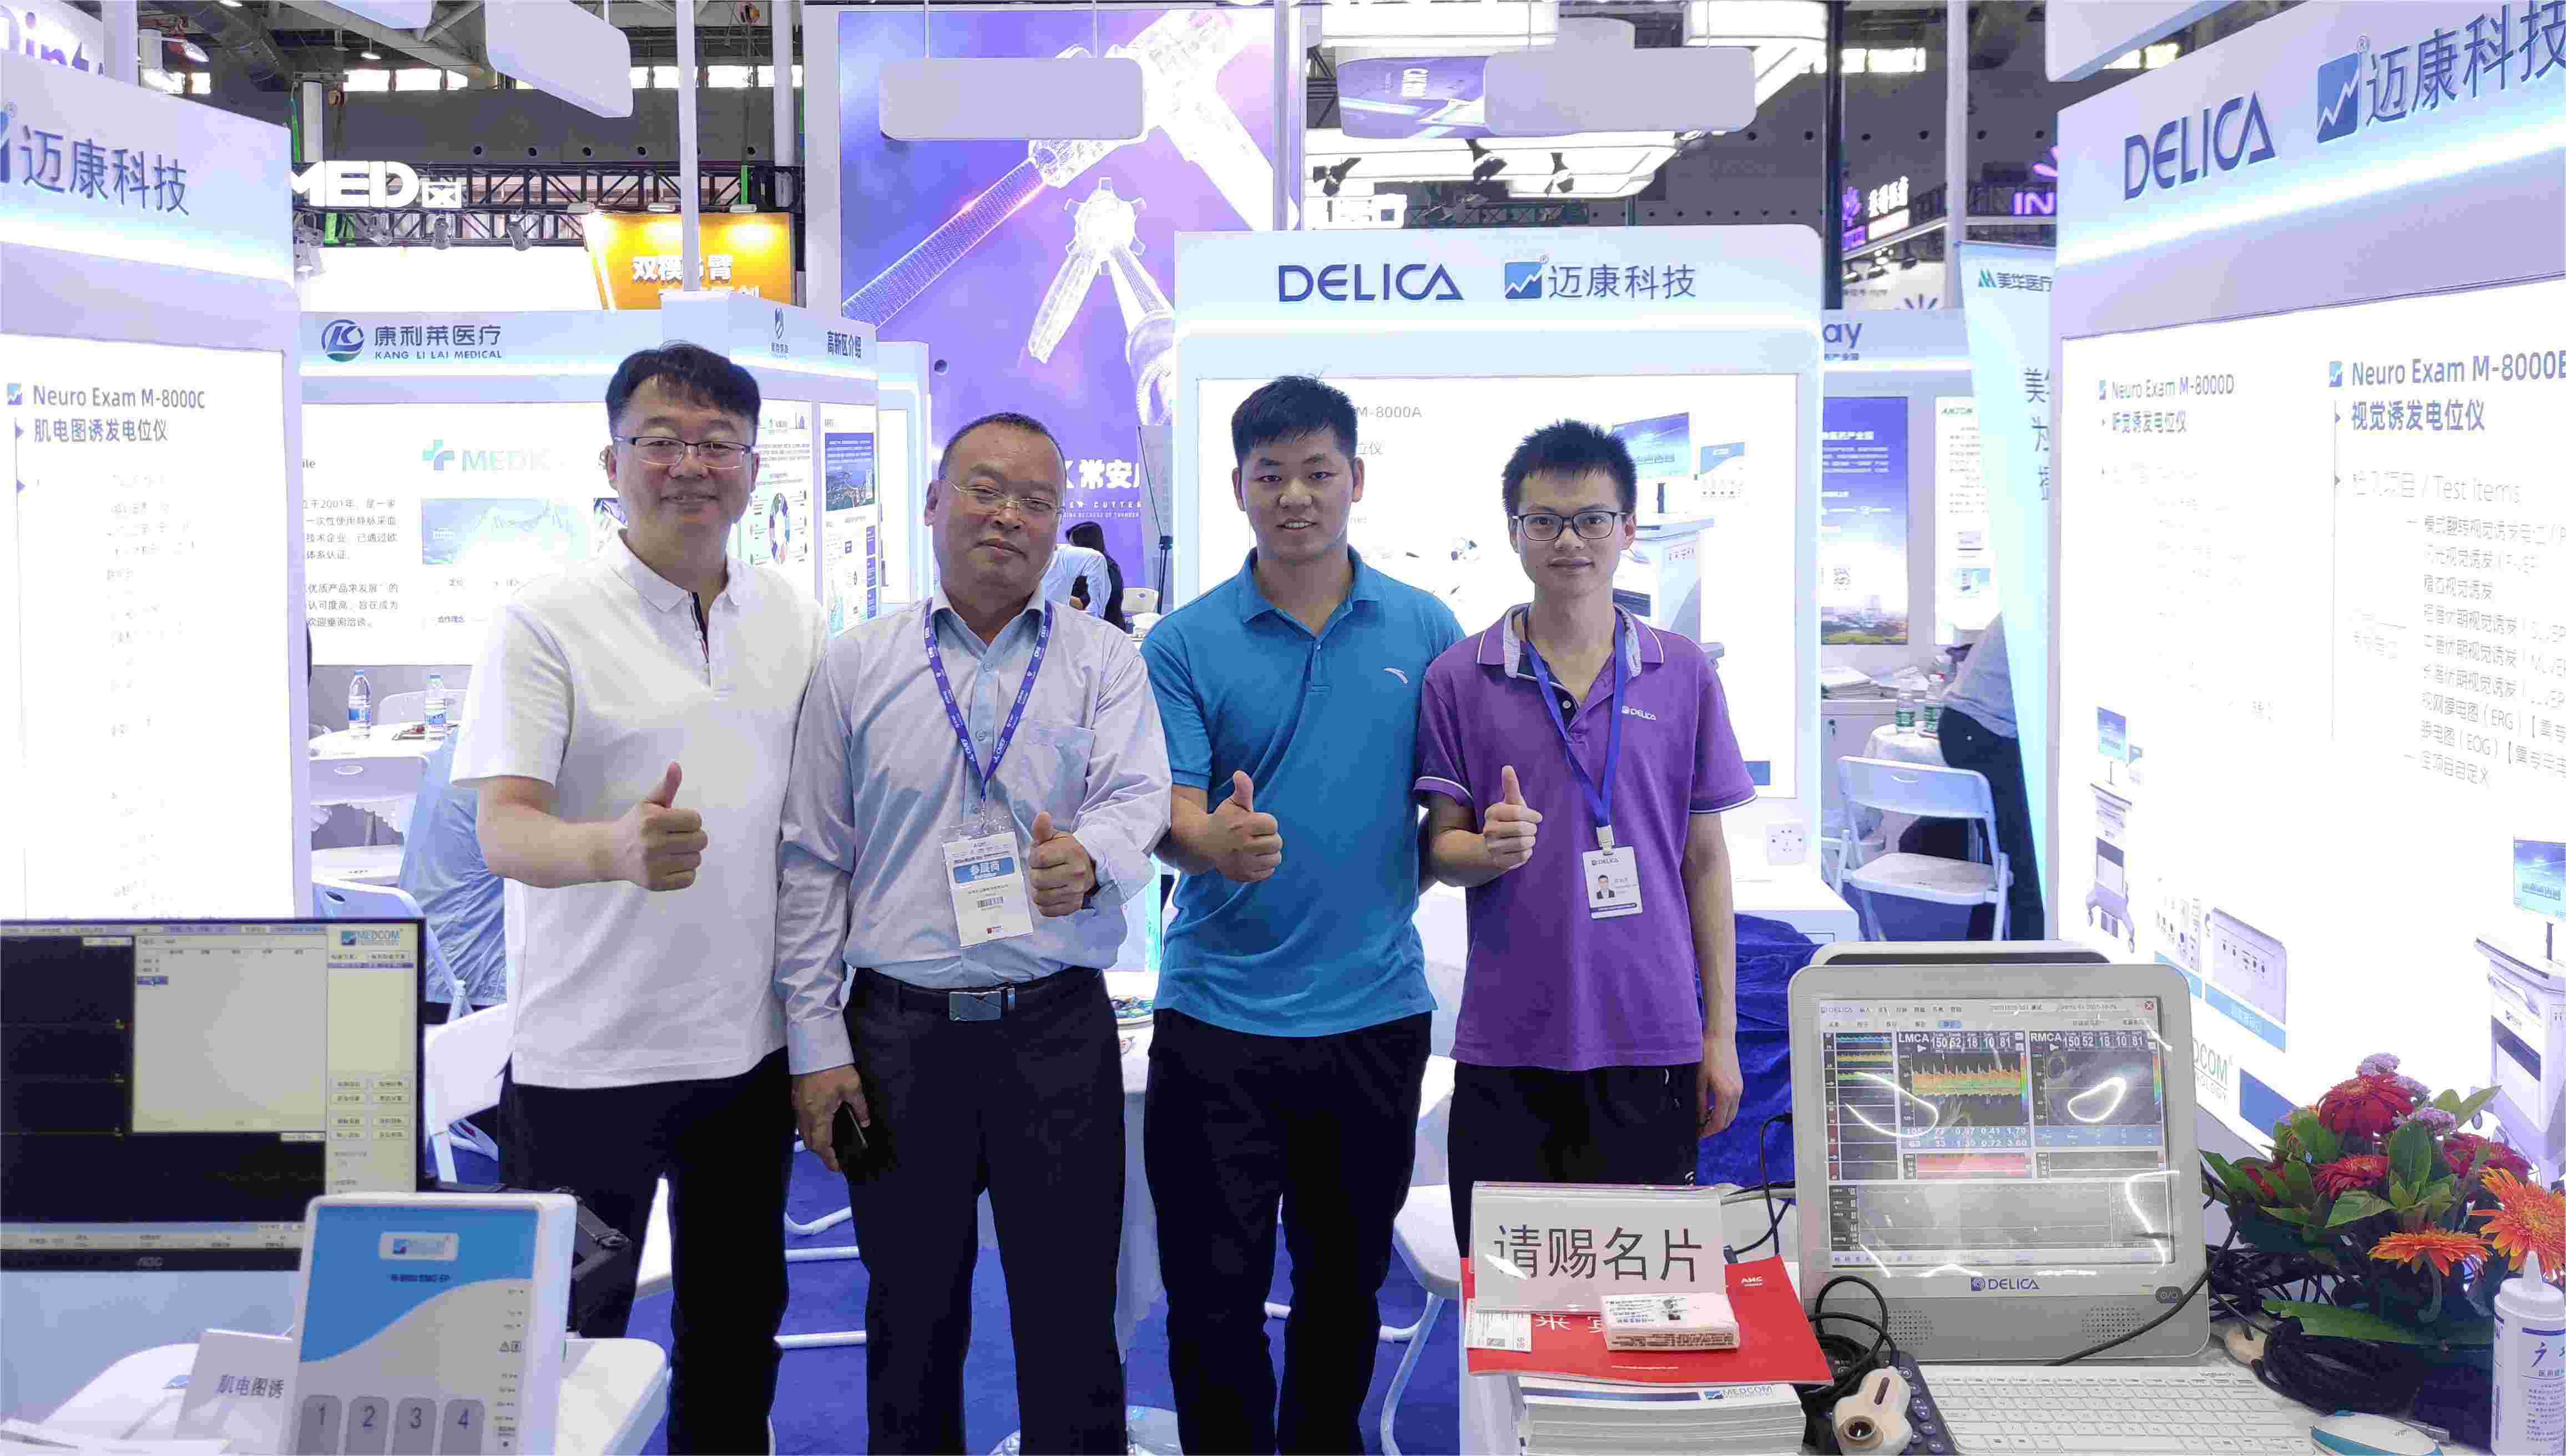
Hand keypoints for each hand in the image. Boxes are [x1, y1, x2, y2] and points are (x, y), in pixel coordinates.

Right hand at [607, 763, 707, 890]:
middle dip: (692, 837)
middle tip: (676, 837)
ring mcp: (653, 866)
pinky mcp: (655, 883)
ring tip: (671, 851)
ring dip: (688, 854)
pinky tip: (670, 864)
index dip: (689, 821)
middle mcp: (652, 843)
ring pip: (696, 859)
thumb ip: (666, 786)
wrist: (610, 852)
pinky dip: (685, 872)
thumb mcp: (649, 803)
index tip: (677, 823)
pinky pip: (689, 878)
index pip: (696, 820)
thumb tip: (676, 766)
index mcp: (652, 820)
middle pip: (700, 840)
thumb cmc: (635, 825)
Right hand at [792, 1065, 870, 1174]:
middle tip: (836, 1154)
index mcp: (818, 1115)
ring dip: (814, 1140)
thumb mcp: (853, 1087)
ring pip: (803, 1132)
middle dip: (822, 1152)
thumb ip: (860, 1107)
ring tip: (829, 1140)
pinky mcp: (795, 1097)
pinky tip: (821, 1123)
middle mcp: (804, 1114)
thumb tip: (865, 1122)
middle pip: (810, 1142)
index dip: (830, 1159)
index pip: (822, 1145)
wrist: (812, 1047)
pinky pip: (800, 1121)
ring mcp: (797, 1106)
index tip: (838, 1167)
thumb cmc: (833, 1067)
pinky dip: (809, 1128)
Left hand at [1028, 811, 1096, 917]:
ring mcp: (1076, 892)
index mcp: (1071, 853)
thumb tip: (1042, 816)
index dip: (1034, 858)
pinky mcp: (1073, 906)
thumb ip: (1043, 830)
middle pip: (1037, 880)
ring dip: (1038, 890)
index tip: (1040, 857)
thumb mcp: (1054, 838)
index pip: (1039, 858)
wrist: (1086, 867)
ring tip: (1046, 881)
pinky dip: (1044, 903)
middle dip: (1035, 874)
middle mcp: (1076, 874)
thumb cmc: (1064, 851)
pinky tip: (1050, 893)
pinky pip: (1046, 910)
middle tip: (1044, 870)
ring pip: (1040, 897)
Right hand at [1206, 770, 1282, 883]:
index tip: (1254, 823)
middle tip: (1255, 836)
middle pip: (1277, 843)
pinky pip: (1268, 872)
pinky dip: (1264, 866)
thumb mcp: (1233, 803)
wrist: (1205, 843)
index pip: (1273, 824)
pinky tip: (1252, 859)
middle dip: (1269, 838)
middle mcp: (1243, 846)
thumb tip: (1240, 773)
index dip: (1266, 823)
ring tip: (1256, 848)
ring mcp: (1243, 863)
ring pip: (1275, 859)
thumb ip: (1243, 789)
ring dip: (1269, 852)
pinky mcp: (1244, 876)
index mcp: (1242, 826)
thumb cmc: (1224, 820)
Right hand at [1480, 765, 1541, 873]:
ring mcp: (1493, 847)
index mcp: (1492, 812)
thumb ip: (1510, 786)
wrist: (1492, 847)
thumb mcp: (1511, 803)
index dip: (1532, 815)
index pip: (1518, 812)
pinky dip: (1528, 852)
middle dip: (1532, 829)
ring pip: (1523, 843)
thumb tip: (1507, 767)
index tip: (1537, 818)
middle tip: (1530, 829)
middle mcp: (1489, 829)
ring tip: (1526, 838)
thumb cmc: (1507, 821)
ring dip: (1531, 841)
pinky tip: (1523, 848)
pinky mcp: (1499, 862)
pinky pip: (1523, 856)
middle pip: (1522, 829)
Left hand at [1699, 1036, 1742, 1137]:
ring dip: (1720, 1120)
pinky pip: (1733, 1104)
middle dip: (1714, 1128)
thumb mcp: (1699, 1081)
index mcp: (1726, 1094)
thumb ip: (1700, 1103)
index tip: (1698, 1134)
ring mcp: (1739, 1089)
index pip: (1719, 1122)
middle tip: (1700, 1129)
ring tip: (1704, 1120)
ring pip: (1732, 1113)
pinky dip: (1724, 1111)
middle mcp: (1736, 1093)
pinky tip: (1712, 1108)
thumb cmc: (1707, 1056)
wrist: (1720, 1038)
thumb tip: (1699, 1119)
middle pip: (1728, 1121)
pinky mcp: (1739, 1084)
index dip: (1708, 1131)